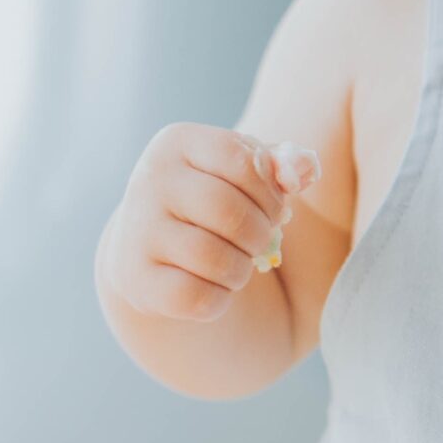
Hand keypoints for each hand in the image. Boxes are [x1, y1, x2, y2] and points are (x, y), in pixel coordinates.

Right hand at [99, 123, 301, 322]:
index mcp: (178, 142)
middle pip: (230, 211)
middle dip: (260, 234)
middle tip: (258, 241)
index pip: (244, 161)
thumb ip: (282, 166)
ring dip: (241, 269)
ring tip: (236, 263)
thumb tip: (306, 170)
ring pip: (215, 259)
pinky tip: (214, 288)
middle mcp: (150, 179)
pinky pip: (196, 297)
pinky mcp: (136, 278)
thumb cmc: (213, 200)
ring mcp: (138, 229)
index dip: (272, 193)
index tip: (273, 209)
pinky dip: (219, 300)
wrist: (152, 245)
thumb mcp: (243, 173)